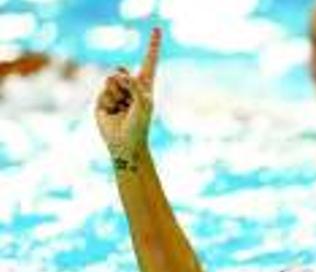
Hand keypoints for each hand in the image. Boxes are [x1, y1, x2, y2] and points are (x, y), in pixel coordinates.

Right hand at [95, 27, 160, 166]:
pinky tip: (113, 112)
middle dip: (124, 82)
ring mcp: (116, 92)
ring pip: (112, 80)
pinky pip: (104, 89)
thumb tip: (120, 73)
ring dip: (117, 94)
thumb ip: (135, 86)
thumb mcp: (143, 104)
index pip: (148, 62)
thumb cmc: (140, 125)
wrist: (124, 143)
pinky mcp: (103, 99)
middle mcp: (131, 87)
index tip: (157, 29)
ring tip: (122, 109)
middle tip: (129, 101)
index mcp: (145, 86)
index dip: (153, 46)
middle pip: (123, 71)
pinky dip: (109, 99)